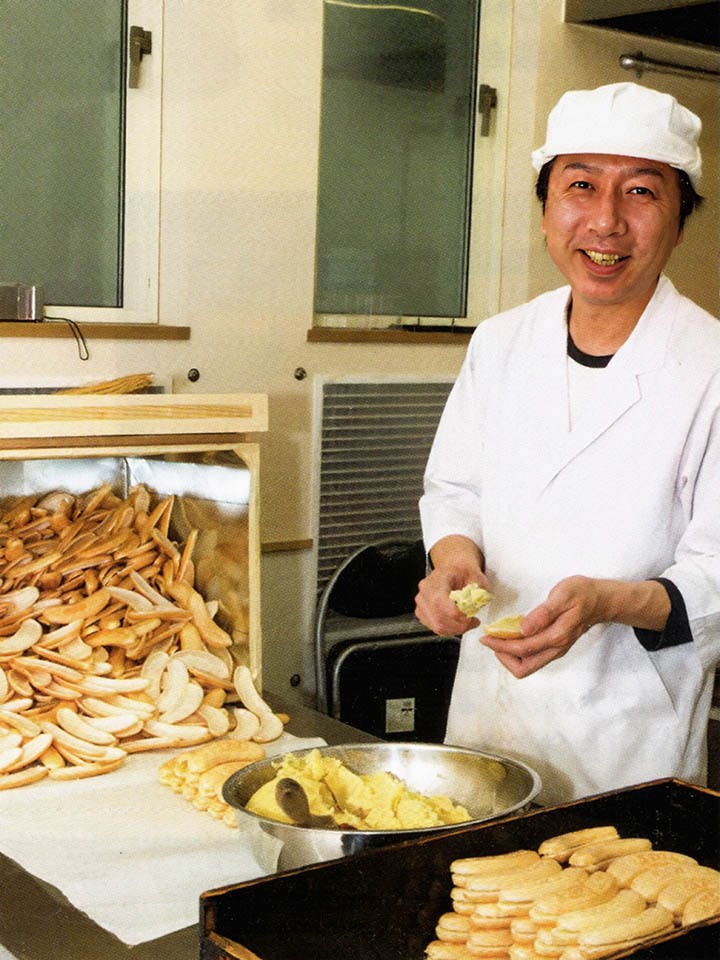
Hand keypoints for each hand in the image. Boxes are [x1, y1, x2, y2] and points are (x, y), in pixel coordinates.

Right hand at [415, 565, 485, 636]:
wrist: (452, 569)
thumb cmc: (461, 572)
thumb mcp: (476, 576)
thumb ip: (478, 591)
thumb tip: (477, 604)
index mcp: (436, 580)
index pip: (441, 603)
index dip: (458, 615)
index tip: (472, 618)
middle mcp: (425, 591)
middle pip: (438, 618)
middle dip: (459, 626)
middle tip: (473, 623)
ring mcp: (422, 603)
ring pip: (437, 626)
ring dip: (455, 629)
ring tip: (467, 624)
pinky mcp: (422, 612)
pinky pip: (435, 627)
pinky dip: (449, 630)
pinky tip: (458, 623)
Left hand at [480, 575, 606, 678]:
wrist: (600, 600)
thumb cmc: (581, 594)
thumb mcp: (562, 595)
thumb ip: (543, 613)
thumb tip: (523, 629)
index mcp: (557, 636)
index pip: (522, 649)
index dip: (500, 645)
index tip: (486, 636)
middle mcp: (556, 648)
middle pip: (524, 668)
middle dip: (503, 656)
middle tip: (490, 640)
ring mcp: (556, 650)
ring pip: (528, 665)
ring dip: (509, 655)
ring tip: (498, 638)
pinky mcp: (555, 647)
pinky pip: (532, 657)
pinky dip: (518, 651)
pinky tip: (511, 636)